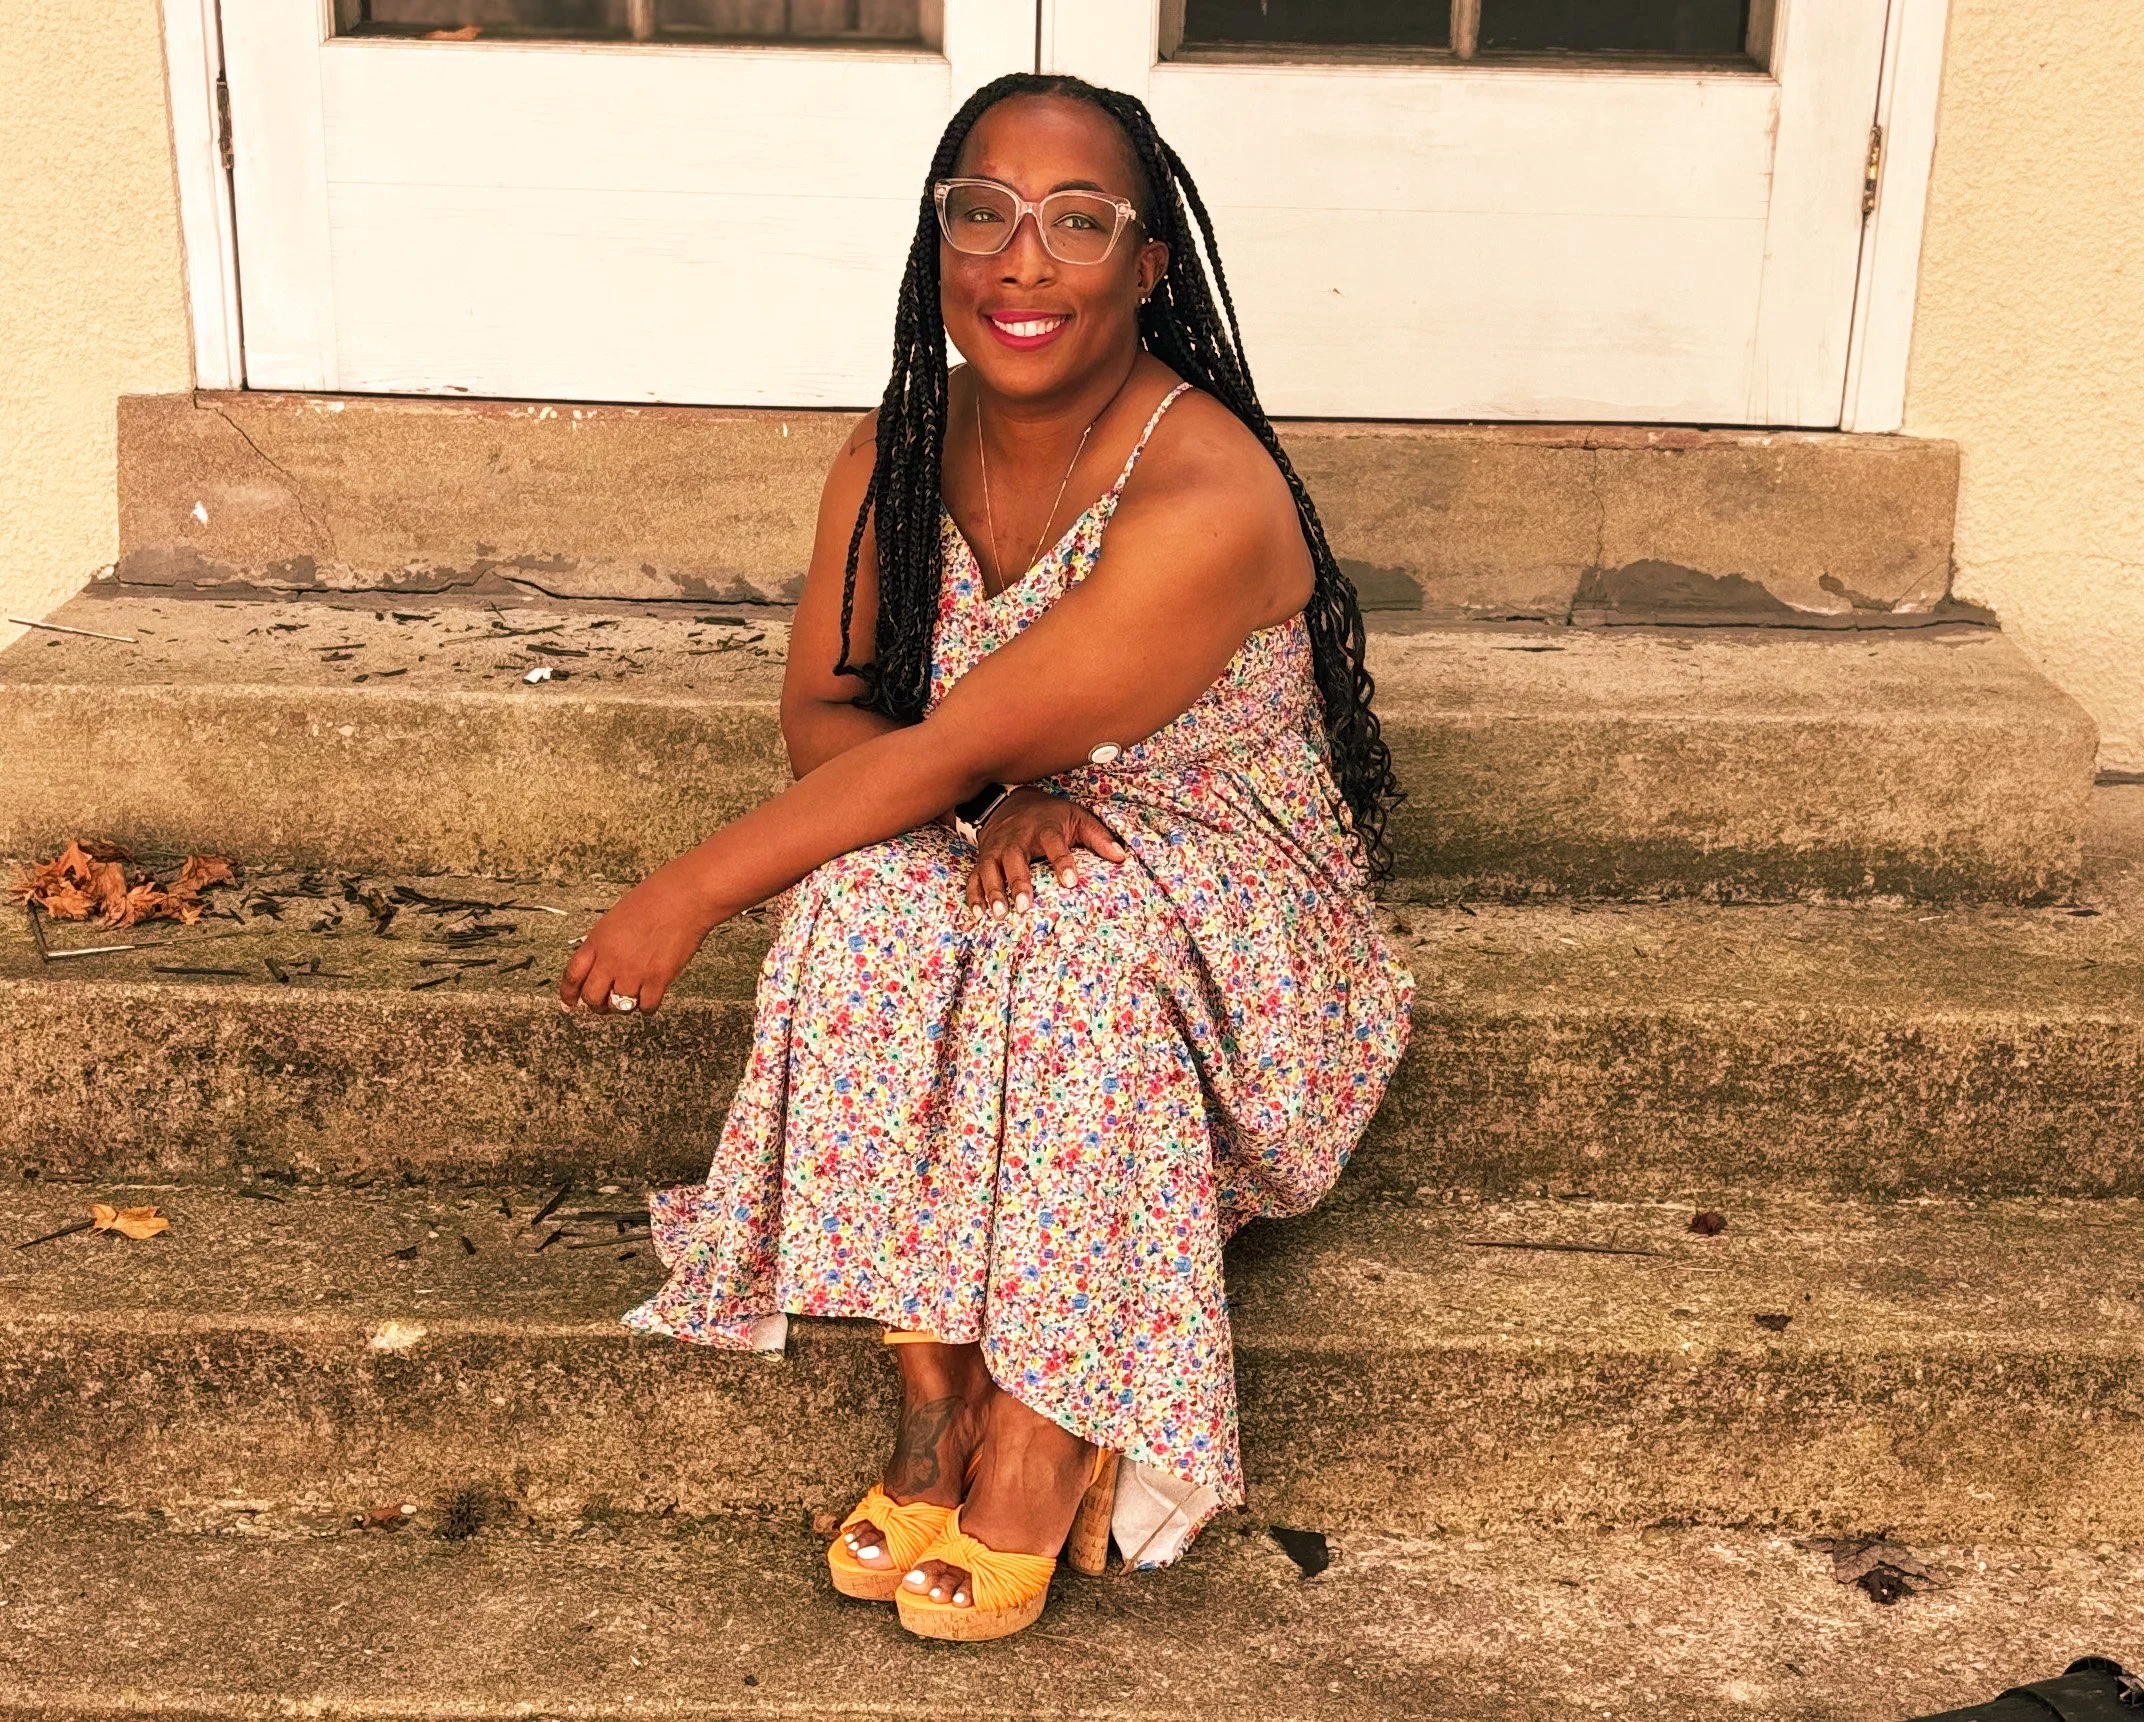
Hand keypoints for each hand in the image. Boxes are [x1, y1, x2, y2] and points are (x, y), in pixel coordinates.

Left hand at [558, 863, 720, 1015]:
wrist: (684, 897)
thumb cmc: (655, 898)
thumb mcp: (615, 918)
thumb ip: (605, 943)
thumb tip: (602, 962)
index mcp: (597, 941)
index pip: (572, 976)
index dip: (568, 994)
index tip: (569, 1003)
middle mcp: (611, 960)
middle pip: (592, 998)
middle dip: (597, 1005)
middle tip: (604, 1004)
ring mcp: (634, 971)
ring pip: (619, 1006)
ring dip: (625, 1004)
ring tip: (634, 994)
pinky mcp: (657, 979)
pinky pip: (646, 1006)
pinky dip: (648, 1005)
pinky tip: (652, 994)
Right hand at [964, 788, 1126, 919]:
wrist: (1009, 801)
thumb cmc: (1050, 815)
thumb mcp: (1077, 817)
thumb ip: (1099, 836)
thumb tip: (1121, 857)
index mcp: (1044, 827)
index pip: (1053, 842)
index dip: (1061, 861)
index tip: (1070, 882)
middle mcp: (1016, 837)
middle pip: (1014, 858)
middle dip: (1018, 882)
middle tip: (1025, 906)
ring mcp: (996, 848)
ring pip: (989, 868)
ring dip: (992, 891)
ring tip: (999, 915)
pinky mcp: (982, 857)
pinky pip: (974, 876)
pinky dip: (973, 895)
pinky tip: (979, 914)